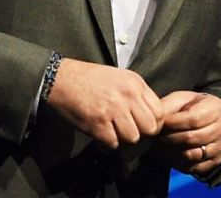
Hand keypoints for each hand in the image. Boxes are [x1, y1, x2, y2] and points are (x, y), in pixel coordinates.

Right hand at [45, 58, 163, 149]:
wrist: (60, 79)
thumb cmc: (88, 79)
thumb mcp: (119, 77)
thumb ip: (137, 94)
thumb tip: (151, 117)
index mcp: (135, 83)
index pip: (159, 113)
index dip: (153, 123)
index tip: (142, 125)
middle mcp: (127, 96)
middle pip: (149, 128)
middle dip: (140, 132)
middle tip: (126, 129)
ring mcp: (112, 109)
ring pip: (132, 138)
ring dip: (122, 138)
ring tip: (111, 129)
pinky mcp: (97, 122)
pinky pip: (113, 143)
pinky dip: (106, 142)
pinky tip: (99, 132)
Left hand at [156, 91, 220, 175]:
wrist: (215, 119)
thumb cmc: (193, 106)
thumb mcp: (182, 98)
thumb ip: (169, 105)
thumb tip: (154, 118)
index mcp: (214, 110)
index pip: (193, 120)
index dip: (172, 123)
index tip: (158, 123)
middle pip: (191, 139)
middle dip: (168, 137)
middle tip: (154, 135)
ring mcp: (219, 149)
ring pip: (192, 155)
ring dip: (170, 151)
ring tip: (158, 145)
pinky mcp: (214, 162)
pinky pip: (193, 167)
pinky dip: (177, 162)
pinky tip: (167, 154)